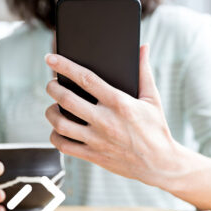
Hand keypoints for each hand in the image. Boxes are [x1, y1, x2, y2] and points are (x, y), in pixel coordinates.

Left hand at [45, 45, 186, 187]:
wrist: (160, 164)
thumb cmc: (156, 129)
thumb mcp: (152, 99)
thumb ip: (144, 71)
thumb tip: (143, 47)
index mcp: (119, 103)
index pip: (86, 79)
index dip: (65, 66)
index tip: (51, 58)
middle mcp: (105, 121)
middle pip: (67, 99)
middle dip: (53, 88)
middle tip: (51, 84)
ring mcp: (97, 140)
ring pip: (60, 124)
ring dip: (50, 112)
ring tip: (53, 107)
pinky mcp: (94, 155)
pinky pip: (64, 146)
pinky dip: (55, 135)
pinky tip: (59, 129)